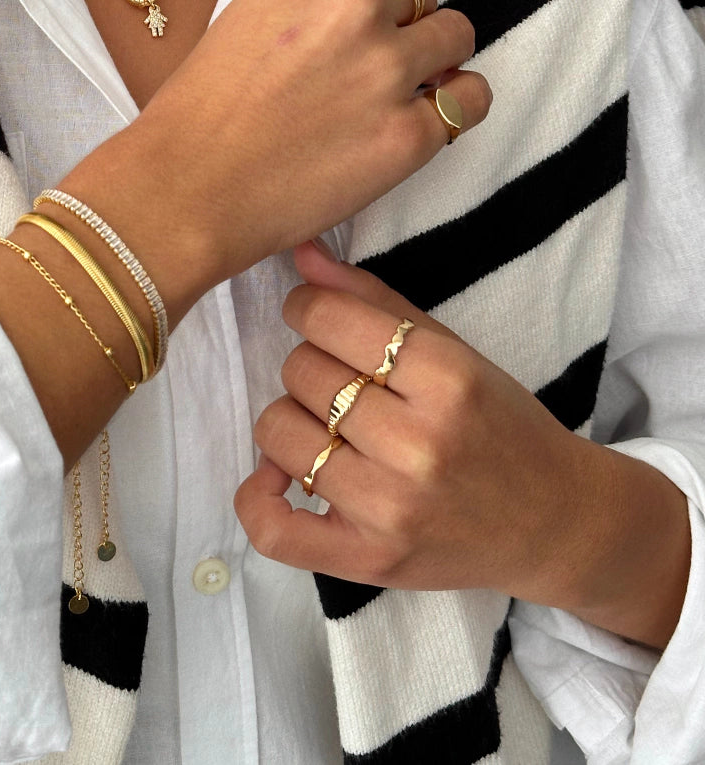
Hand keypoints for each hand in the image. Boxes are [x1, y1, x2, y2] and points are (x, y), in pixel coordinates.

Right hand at [66, 0, 491, 311]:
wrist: (184, 189)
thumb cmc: (199, 112)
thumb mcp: (246, 15)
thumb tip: (366, 0)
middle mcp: (355, 5)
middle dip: (412, 17)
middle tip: (391, 51)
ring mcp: (388, 68)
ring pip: (457, 33)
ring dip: (441, 56)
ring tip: (417, 84)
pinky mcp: (410, 132)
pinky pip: (472, 99)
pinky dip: (460, 105)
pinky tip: (433, 119)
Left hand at [235, 243, 605, 605]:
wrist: (554, 522)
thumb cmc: (501, 424)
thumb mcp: (452, 349)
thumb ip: (372, 299)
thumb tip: (301, 252)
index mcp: (446, 377)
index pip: (330, 319)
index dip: (307, 307)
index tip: (315, 315)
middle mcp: (418, 444)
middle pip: (302, 373)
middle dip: (311, 365)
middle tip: (340, 380)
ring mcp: (391, 508)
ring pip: (280, 433)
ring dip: (290, 419)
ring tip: (325, 425)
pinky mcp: (369, 559)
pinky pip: (274, 529)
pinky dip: (257, 496)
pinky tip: (277, 474)